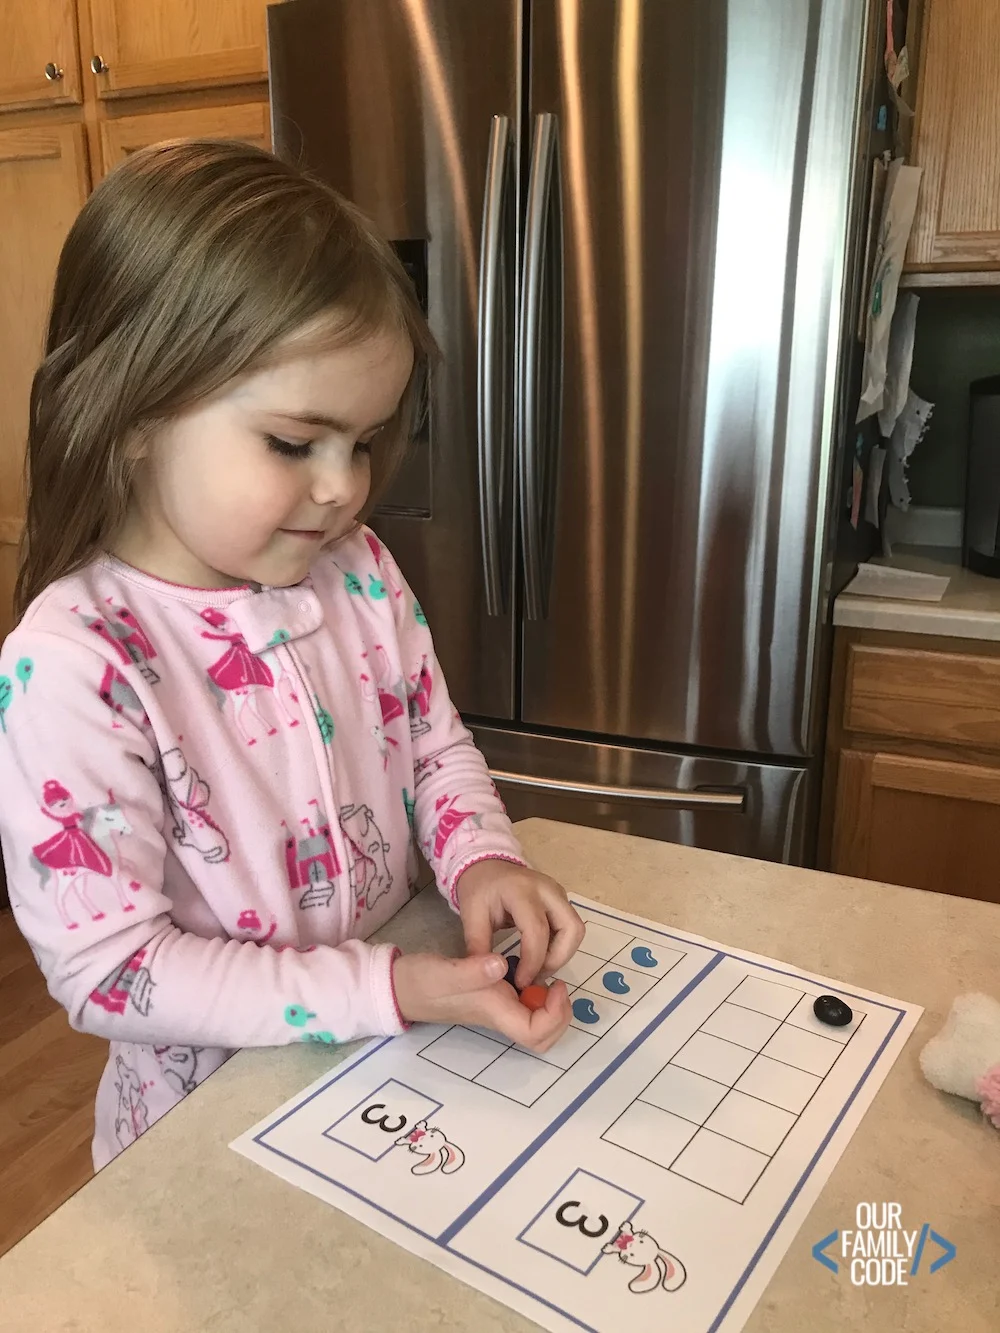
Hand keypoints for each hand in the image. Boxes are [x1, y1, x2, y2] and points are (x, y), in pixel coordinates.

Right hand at [392, 951, 571, 1051]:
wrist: (400, 986)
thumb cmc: (422, 981)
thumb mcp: (445, 972)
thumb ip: (473, 970)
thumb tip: (502, 965)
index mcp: (494, 1012)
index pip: (535, 1033)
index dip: (554, 1016)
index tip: (555, 985)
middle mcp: (501, 1015)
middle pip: (543, 1036)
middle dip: (560, 1016)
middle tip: (558, 985)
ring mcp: (498, 1008)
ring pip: (538, 1023)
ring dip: (551, 1006)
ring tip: (548, 978)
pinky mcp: (494, 998)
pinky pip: (526, 1005)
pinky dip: (538, 994)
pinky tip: (531, 970)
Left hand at [454, 860, 584, 988]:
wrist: (488, 867)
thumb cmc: (479, 891)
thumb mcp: (471, 916)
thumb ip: (479, 947)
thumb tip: (492, 978)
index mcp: (521, 890)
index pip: (537, 930)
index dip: (533, 961)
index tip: (521, 982)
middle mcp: (547, 889)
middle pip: (571, 929)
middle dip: (557, 959)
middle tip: (535, 977)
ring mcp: (558, 893)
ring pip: (575, 930)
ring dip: (561, 955)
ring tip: (537, 969)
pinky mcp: (562, 900)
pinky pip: (570, 928)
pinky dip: (560, 947)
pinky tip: (540, 957)